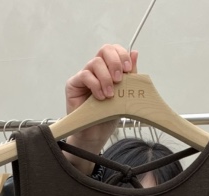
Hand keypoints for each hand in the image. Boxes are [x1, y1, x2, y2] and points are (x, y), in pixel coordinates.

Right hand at [64, 45, 137, 171]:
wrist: (97, 133)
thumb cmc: (109, 115)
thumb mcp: (125, 94)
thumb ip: (130, 75)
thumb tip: (135, 53)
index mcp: (109, 68)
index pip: (114, 50)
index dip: (122, 55)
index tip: (128, 70)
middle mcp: (96, 69)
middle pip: (105, 50)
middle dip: (115, 63)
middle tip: (119, 80)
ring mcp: (84, 75)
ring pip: (95, 62)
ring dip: (106, 78)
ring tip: (110, 95)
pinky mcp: (73, 84)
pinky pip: (85, 75)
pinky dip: (95, 85)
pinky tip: (100, 98)